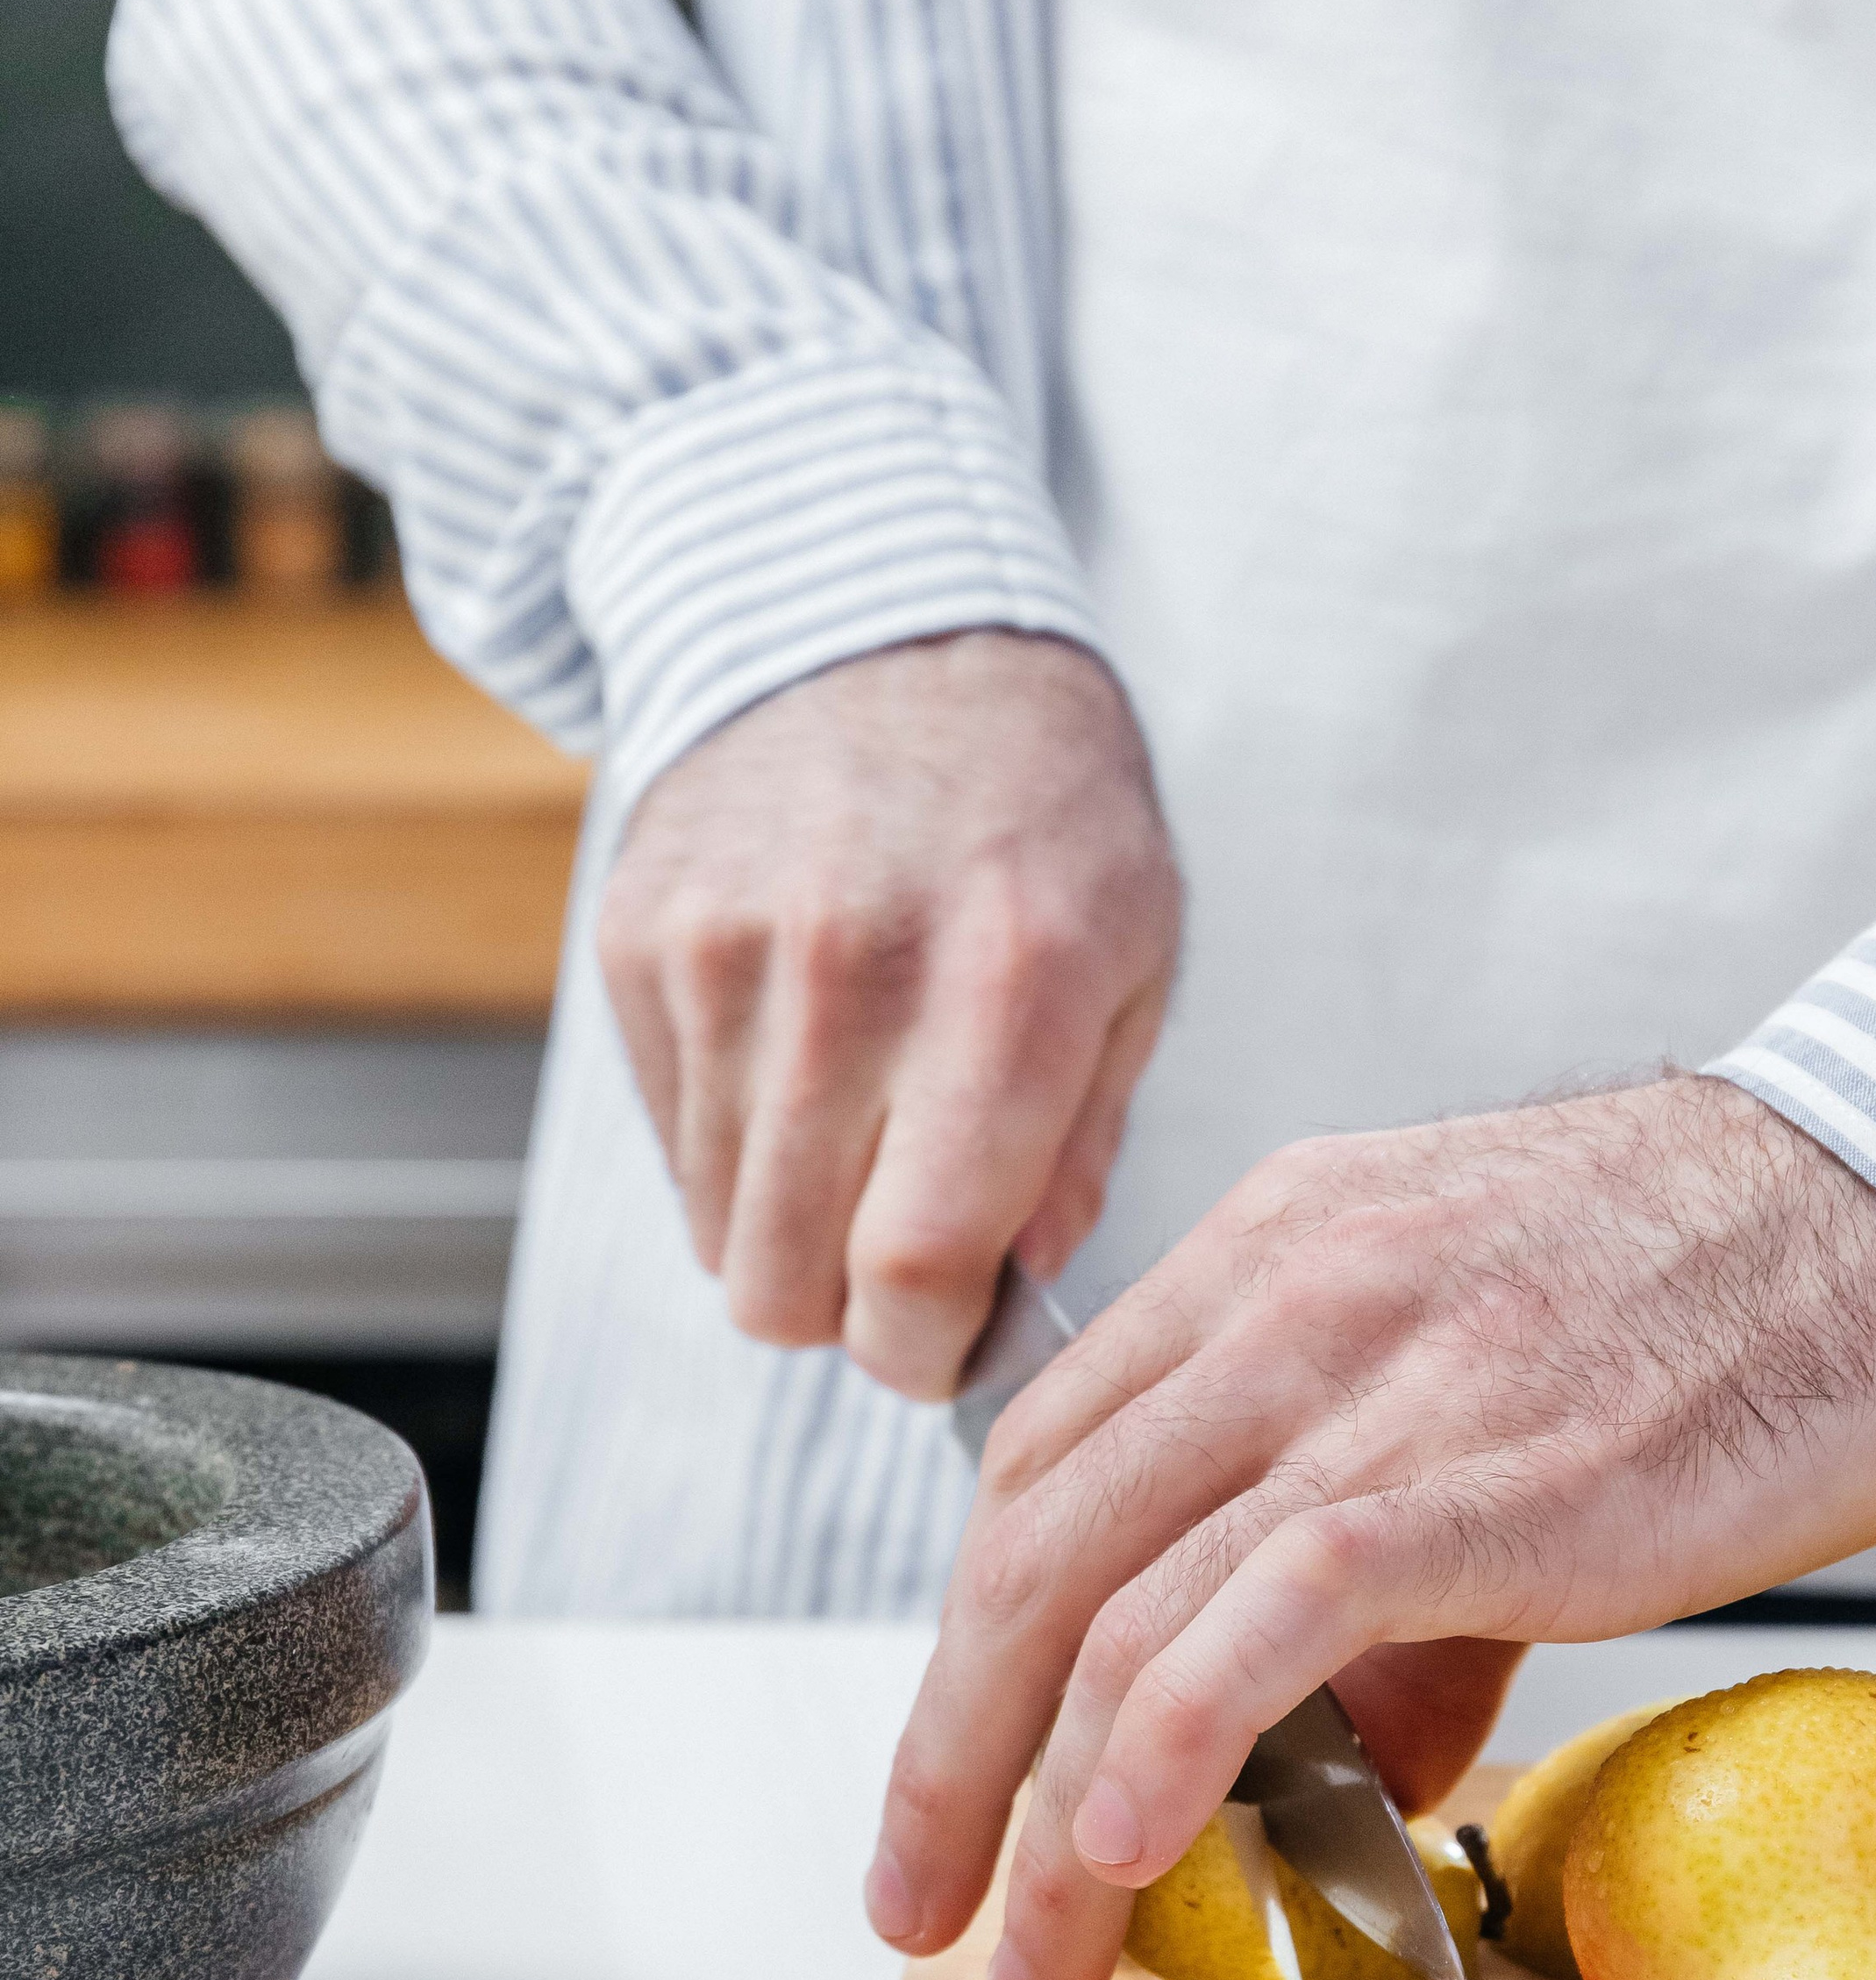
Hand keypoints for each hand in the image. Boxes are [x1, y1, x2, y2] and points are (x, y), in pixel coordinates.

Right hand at [598, 631, 1180, 1397]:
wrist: (878, 628)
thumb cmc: (1038, 813)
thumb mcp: (1132, 960)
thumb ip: (1083, 1145)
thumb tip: (1015, 1289)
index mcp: (1007, 988)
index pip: (912, 1266)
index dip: (921, 1351)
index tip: (945, 1344)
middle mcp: (850, 973)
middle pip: (789, 1283)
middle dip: (850, 1318)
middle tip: (904, 1266)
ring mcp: (723, 956)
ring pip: (719, 1234)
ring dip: (788, 1237)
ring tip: (857, 1148)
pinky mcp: (638, 944)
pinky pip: (672, 1147)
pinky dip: (733, 1155)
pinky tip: (796, 1068)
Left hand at [866, 1074, 1875, 1979]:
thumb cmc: (1729, 1295)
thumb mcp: (1493, 1376)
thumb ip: (1393, 1568)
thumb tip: (1355, 1762)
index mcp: (1262, 1259)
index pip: (1045, 1464)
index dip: (977, 1644)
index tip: (963, 1776)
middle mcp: (1274, 1302)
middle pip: (1024, 1548)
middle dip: (944, 1755)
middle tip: (917, 1906)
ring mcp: (1364, 1381)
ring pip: (1108, 1606)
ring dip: (1034, 1818)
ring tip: (1032, 1969)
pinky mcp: (1470, 1473)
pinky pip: (1258, 1619)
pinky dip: (1161, 1745)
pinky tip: (1121, 1851)